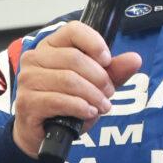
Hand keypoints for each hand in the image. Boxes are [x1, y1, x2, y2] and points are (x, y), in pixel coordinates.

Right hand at [12, 21, 141, 158]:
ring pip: (69, 80)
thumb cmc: (66, 103)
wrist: (41, 133)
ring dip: (92, 95)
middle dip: (99, 77)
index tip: (107, 60)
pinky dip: (80, 107)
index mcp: (50, 45)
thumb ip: (113, 71)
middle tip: (109, 92)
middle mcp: (35, 58)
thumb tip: (135, 59)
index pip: (73, 30)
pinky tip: (88, 112)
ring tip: (102, 105)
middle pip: (74, 58)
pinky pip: (59, 100)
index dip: (94, 42)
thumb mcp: (94, 84)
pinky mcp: (27, 102)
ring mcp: (28, 79)